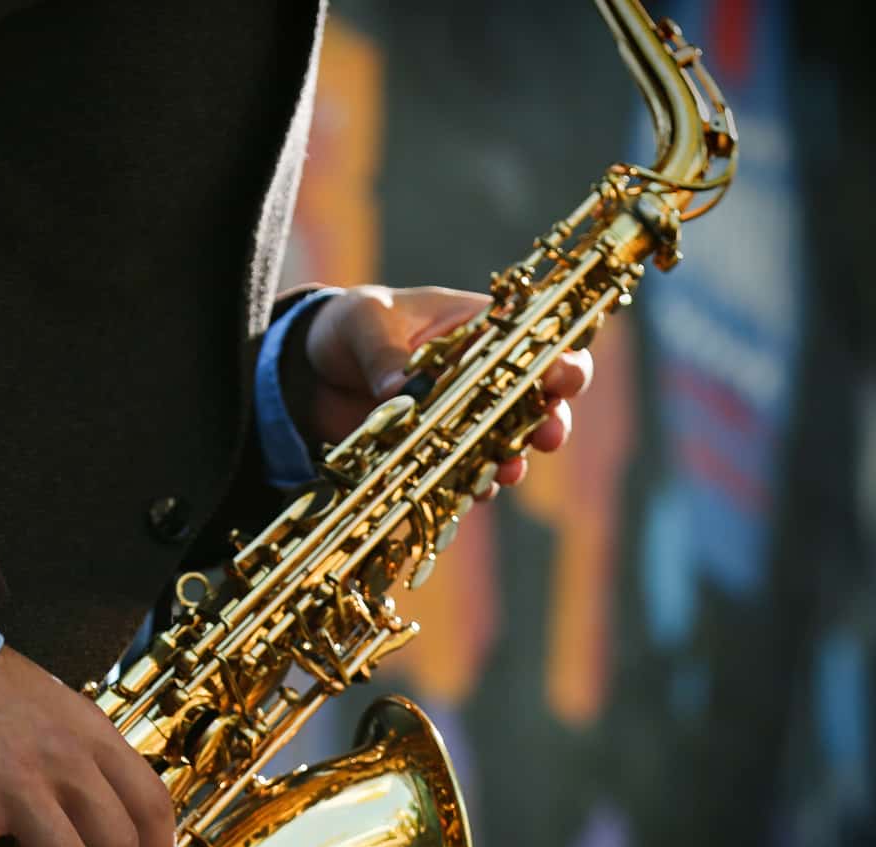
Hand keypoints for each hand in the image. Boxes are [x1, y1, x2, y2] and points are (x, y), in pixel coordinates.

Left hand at [298, 284, 593, 499]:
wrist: (313, 369)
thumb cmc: (351, 326)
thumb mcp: (364, 323)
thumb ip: (384, 352)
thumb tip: (398, 388)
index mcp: (480, 329)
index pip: (537, 341)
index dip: (560, 359)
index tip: (561, 378)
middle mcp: (484, 378)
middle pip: (537, 400)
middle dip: (551, 418)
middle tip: (550, 434)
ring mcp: (464, 421)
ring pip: (507, 445)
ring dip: (513, 459)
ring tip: (507, 472)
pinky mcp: (439, 455)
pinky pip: (464, 475)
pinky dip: (468, 486)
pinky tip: (466, 494)